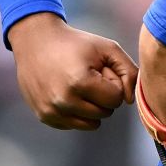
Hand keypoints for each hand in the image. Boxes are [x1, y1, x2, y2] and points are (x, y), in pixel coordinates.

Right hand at [5, 13, 137, 130]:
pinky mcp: (44, 116)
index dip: (112, 83)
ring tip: (78, 86)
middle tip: (88, 76)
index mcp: (80, 82)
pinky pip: (73, 125)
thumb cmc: (75, 43)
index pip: (116, 100)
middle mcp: (64, 100)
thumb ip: (129, 71)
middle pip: (104, 113)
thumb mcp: (107, 48)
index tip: (99, 71)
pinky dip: (75, 112)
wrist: (35, 40)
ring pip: (91, 124)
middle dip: (102, 96)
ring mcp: (52, 110)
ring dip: (90, 107)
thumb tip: (130, 101)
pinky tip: (66, 92)